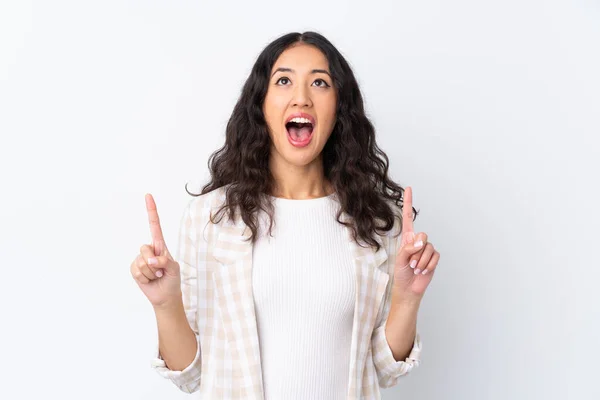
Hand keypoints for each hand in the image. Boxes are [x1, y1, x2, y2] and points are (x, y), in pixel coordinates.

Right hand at [130, 194, 181, 308]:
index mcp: (161, 246)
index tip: (148, 196)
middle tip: (161, 271)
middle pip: (145, 249)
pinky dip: (144, 278)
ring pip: (141, 262)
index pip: (155, 225)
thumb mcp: (174, 269)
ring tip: (157, 276)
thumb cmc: (172, 280)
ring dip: (151, 273)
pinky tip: (150, 280)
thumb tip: (150, 260)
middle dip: (154, 263)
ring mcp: (141, 259)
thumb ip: (164, 261)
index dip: (151, 211)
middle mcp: (150, 250)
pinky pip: (136, 271)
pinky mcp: (135, 269)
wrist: (165, 296)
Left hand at [392, 186, 439, 302]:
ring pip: (428, 248)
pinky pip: (435, 256)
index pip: (407, 217)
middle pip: (423, 235)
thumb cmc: (400, 274)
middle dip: (416, 251)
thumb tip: (422, 241)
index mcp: (406, 238)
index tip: (408, 188)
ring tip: (415, 269)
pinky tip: (422, 271)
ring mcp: (426, 249)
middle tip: (411, 263)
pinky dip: (428, 265)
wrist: (409, 289)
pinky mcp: (433, 258)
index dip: (408, 203)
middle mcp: (417, 241)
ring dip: (421, 261)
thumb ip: (409, 248)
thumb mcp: (400, 259)